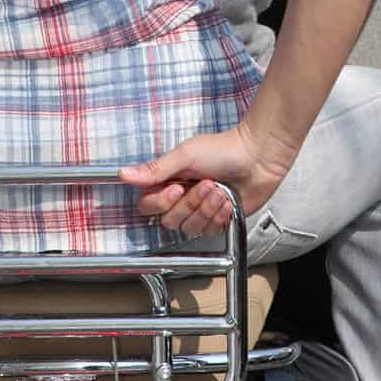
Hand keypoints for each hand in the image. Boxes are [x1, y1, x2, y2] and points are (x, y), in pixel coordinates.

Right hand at [120, 123, 293, 237]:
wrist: (257, 156)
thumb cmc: (224, 149)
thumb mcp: (186, 155)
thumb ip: (155, 169)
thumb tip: (123, 174)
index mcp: (169, 180)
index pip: (148, 205)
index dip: (161, 202)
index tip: (177, 188)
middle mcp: (182, 197)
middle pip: (169, 219)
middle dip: (191, 204)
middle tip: (207, 184)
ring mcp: (200, 209)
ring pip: (190, 228)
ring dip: (207, 209)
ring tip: (220, 190)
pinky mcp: (218, 220)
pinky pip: (209, 231)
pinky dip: (220, 216)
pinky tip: (228, 200)